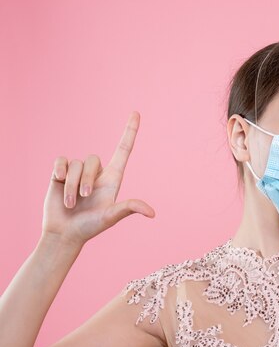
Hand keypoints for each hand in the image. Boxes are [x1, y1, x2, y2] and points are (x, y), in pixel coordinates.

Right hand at [41, 111, 154, 246]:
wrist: (64, 233)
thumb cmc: (90, 227)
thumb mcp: (111, 217)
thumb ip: (129, 208)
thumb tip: (152, 213)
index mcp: (113, 178)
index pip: (124, 149)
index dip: (130, 131)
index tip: (136, 113)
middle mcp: (97, 172)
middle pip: (93, 159)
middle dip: (86, 181)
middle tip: (85, 199)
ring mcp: (79, 172)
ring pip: (76, 164)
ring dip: (72, 185)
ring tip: (71, 203)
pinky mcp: (61, 173)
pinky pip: (61, 161)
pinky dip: (60, 173)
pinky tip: (59, 184)